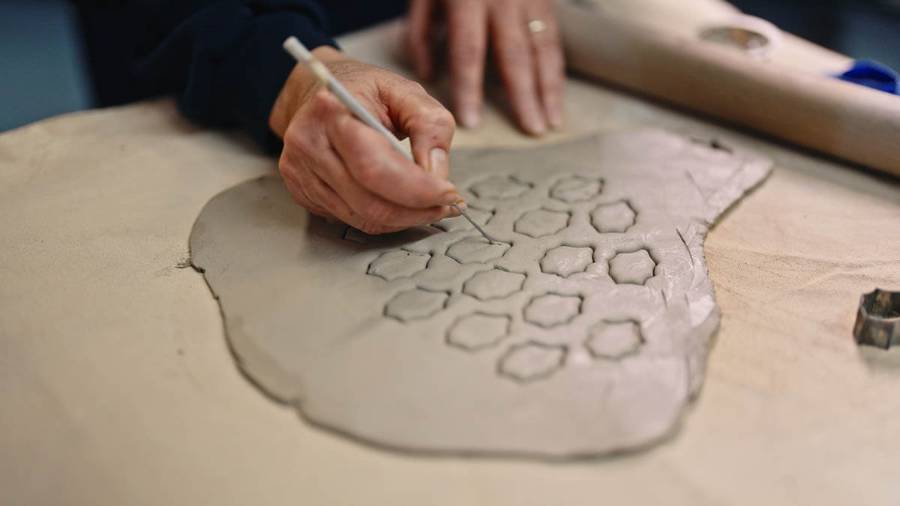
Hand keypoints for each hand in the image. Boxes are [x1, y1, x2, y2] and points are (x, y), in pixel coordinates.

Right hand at [269, 47, 461, 234]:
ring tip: (429, 206)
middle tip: (445, 206)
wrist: (316, 91)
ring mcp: (300, 173)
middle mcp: (309, 145)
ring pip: (361, 218)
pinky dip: (383, 219)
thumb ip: (431, 127)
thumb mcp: (406, 91)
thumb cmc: (363, 90)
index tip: (449, 194)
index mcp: (333, 112)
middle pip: (369, 202)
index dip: (417, 190)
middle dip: (416, 211)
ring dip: (403, 219)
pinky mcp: (302, 192)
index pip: (375, 168)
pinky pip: (351, 220)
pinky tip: (400, 204)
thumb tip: (437, 176)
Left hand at [407, 0, 564, 134]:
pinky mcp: (544, 1)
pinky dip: (556, 71)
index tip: (472, 122)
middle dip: (523, 97)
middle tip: (530, 131)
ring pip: (542, 48)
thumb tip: (427, 73)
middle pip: (514, 55)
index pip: (468, 51)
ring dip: (548, 89)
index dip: (470, 88)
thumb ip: (421, 30)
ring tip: (550, 123)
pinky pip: (553, 39)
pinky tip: (556, 97)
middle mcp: (502, 0)